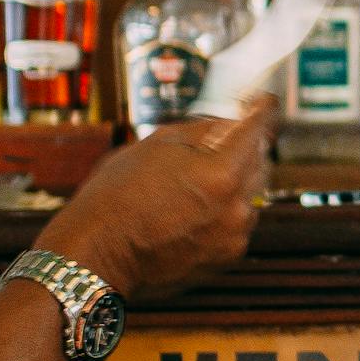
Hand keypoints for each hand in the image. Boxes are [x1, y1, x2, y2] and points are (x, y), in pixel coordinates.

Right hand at [41, 96, 275, 298]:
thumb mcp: (156, 144)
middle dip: (248, 146)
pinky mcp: (227, 258)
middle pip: (262, 162)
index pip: (259, 129)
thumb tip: (230, 125)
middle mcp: (237, 208)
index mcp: (222, 173)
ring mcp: (234, 237)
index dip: (261, 110)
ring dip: (238, 180)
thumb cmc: (116, 198)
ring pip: (253, 195)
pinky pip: (239, 222)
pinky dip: (228, 209)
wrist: (96, 255)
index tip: (263, 102)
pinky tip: (196, 206)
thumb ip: (202, 131)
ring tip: (199, 178)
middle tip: (226, 137)